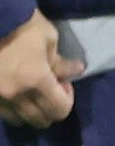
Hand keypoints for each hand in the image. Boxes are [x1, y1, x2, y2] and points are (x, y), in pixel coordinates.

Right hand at [0, 9, 84, 128]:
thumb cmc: (22, 25)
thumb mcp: (48, 39)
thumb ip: (60, 62)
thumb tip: (77, 71)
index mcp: (35, 81)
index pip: (59, 110)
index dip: (68, 99)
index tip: (64, 82)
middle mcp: (15, 96)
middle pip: (40, 121)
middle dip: (51, 108)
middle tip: (51, 87)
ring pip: (19, 121)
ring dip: (32, 112)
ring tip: (33, 90)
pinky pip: (3, 114)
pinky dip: (14, 109)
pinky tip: (17, 91)